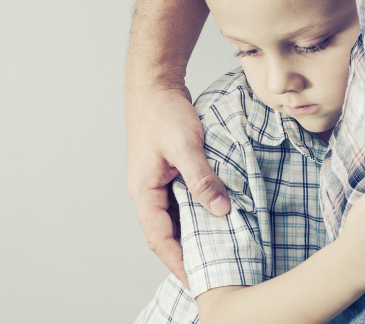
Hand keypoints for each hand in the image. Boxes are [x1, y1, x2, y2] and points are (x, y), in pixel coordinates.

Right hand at [126, 85, 230, 287]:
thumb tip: (220, 210)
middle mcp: (147, 192)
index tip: (197, 281)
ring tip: (217, 252)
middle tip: (212, 273)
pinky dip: (197, 214)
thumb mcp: (185, 146)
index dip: (178, 262)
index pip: (160, 238)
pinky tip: (215, 219)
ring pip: (175, 219)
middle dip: (186, 255)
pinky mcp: (167, 173)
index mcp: (144, 191)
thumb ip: (202, 179)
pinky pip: (181, 202)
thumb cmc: (163, 112)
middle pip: (166, 234)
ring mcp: (156, 183)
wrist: (155, 84)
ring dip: (193, 234)